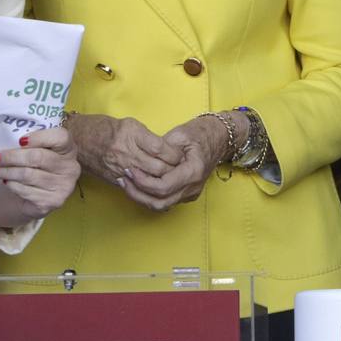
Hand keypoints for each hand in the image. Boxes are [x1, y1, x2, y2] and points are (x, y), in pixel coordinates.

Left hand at [0, 128, 80, 225]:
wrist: (40, 194)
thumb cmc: (37, 165)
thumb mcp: (38, 149)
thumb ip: (29, 142)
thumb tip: (6, 139)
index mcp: (69, 148)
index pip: (61, 137)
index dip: (40, 137)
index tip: (20, 140)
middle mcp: (71, 167)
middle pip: (38, 157)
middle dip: (13, 156)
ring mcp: (64, 186)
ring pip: (28, 175)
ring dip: (7, 172)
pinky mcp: (53, 201)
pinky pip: (26, 191)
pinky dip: (12, 185)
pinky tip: (6, 181)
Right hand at [66, 112, 177, 184]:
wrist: (76, 140)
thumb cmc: (101, 127)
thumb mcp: (127, 124)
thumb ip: (146, 137)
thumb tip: (165, 150)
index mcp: (130, 133)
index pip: (161, 148)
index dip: (175, 154)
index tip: (180, 154)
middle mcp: (125, 150)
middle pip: (159, 167)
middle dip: (173, 170)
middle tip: (181, 169)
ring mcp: (119, 166)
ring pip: (151, 180)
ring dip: (163, 180)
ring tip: (171, 177)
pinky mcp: (115, 178)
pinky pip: (138, 186)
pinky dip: (149, 187)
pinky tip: (156, 184)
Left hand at [122, 112, 248, 211]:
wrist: (217, 138)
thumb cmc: (198, 134)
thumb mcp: (179, 135)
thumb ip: (162, 149)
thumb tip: (141, 157)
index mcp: (193, 172)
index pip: (163, 187)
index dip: (143, 181)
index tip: (129, 169)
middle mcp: (193, 187)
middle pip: (160, 202)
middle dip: (138, 193)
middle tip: (122, 178)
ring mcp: (190, 193)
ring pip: (161, 206)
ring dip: (141, 197)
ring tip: (126, 182)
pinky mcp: (185, 194)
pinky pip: (165, 201)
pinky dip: (149, 196)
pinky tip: (136, 184)